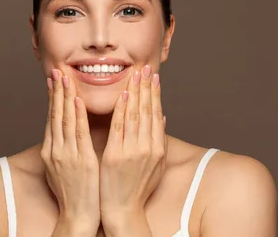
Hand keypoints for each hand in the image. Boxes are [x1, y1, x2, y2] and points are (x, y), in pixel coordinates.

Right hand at [41, 69, 100, 232]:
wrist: (77, 215)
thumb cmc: (74, 193)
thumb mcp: (61, 169)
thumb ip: (63, 149)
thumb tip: (64, 134)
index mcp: (51, 151)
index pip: (52, 118)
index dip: (53, 98)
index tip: (53, 81)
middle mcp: (55, 150)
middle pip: (55, 115)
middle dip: (56, 91)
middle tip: (57, 70)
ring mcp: (66, 154)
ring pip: (64, 119)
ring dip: (64, 96)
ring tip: (64, 77)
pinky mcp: (80, 159)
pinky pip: (78, 133)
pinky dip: (76, 115)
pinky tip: (76, 100)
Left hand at [99, 64, 167, 226]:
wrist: (123, 209)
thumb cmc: (137, 187)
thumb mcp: (155, 165)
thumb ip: (159, 140)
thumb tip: (162, 117)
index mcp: (158, 148)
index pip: (156, 114)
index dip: (154, 94)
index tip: (153, 77)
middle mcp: (147, 148)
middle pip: (147, 111)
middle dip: (145, 87)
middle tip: (145, 68)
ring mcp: (132, 151)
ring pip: (134, 115)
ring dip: (134, 92)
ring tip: (134, 74)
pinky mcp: (115, 155)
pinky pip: (118, 127)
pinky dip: (120, 109)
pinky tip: (121, 95)